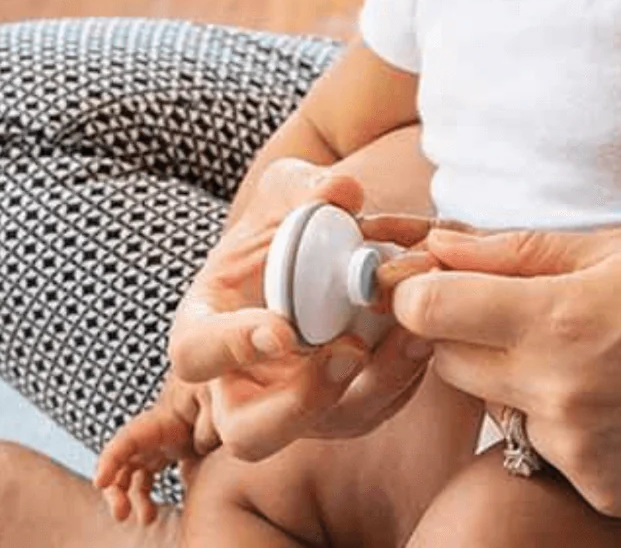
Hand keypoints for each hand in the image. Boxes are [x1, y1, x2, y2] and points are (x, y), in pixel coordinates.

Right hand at [93, 372, 217, 523]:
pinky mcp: (163, 454)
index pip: (127, 439)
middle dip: (113, 489)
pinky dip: (143, 499)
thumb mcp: (212, 395)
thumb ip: (208, 421)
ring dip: (127, 498)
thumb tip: (199, 445)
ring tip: (147, 519)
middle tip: (121, 514)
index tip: (100, 482)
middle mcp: (149, 434)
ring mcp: (153, 445)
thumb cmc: (211, 384)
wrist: (213, 382)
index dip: (110, 459)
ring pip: (127, 476)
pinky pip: (144, 481)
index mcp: (158, 421)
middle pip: (118, 462)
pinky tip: (153, 513)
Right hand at [167, 159, 436, 460]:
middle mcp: (241, 380)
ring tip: (412, 335)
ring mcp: (293, 400)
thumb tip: (343, 193)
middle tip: (350, 351)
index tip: (282, 329)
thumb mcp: (282, 192)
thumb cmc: (279, 220)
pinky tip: (425, 334)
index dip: (232, 349)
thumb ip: (302, 189)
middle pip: (250, 432)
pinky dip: (403, 375)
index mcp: (204, 326)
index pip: (195, 355)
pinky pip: (373, 408)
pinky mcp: (344, 400)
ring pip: (328, 425)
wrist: (307, 244)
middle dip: (301, 404)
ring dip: (376, 386)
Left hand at [389, 226, 620, 517]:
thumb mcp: (616, 248)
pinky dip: (556, 422)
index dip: (416, 291)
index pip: (427, 310)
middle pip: (447, 361)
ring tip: (578, 354)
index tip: (432, 283)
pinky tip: (608, 399)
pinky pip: (540, 448)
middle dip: (461, 331)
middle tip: (516, 311)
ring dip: (511, 378)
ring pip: (493, 405)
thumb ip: (515, 250)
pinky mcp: (601, 489)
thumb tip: (438, 243)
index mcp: (557, 320)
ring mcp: (579, 450)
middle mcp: (557, 393)